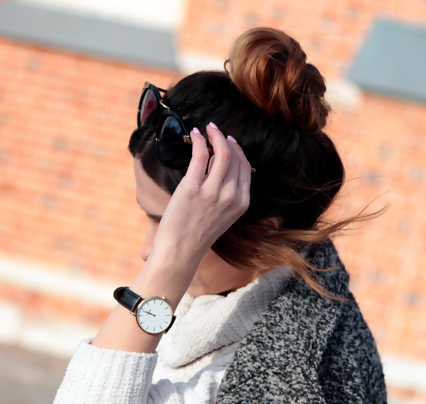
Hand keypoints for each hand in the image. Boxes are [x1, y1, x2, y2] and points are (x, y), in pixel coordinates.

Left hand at [92, 123, 251, 351]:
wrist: (180, 252)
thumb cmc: (197, 235)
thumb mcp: (222, 217)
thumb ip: (227, 195)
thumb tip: (220, 167)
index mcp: (241, 203)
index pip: (245, 168)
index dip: (238, 151)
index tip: (230, 142)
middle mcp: (231, 196)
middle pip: (235, 157)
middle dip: (226, 140)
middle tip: (216, 131)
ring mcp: (212, 192)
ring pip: (221, 152)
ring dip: (214, 136)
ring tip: (206, 129)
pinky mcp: (192, 188)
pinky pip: (199, 155)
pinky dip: (199, 140)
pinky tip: (195, 134)